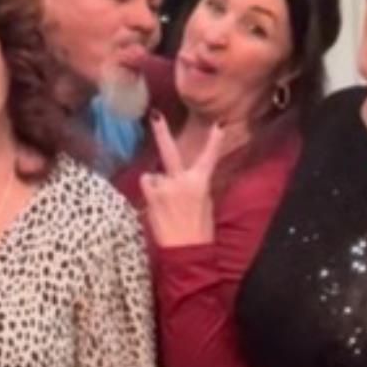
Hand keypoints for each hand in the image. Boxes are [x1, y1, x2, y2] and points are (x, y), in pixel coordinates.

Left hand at [139, 115, 223, 247]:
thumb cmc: (200, 231)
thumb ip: (195, 186)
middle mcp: (179, 181)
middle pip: (169, 151)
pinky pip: (147, 185)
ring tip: (164, 200)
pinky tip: (157, 204)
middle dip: (162, 132)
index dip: (214, 141)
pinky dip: (150, 191)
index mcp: (199, 183)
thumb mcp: (206, 204)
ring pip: (154, 175)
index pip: (209, 157)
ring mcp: (162, 189)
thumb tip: (188, 178)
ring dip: (157, 182)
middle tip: (155, 115)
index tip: (219, 125)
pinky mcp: (150, 198)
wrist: (185, 251)